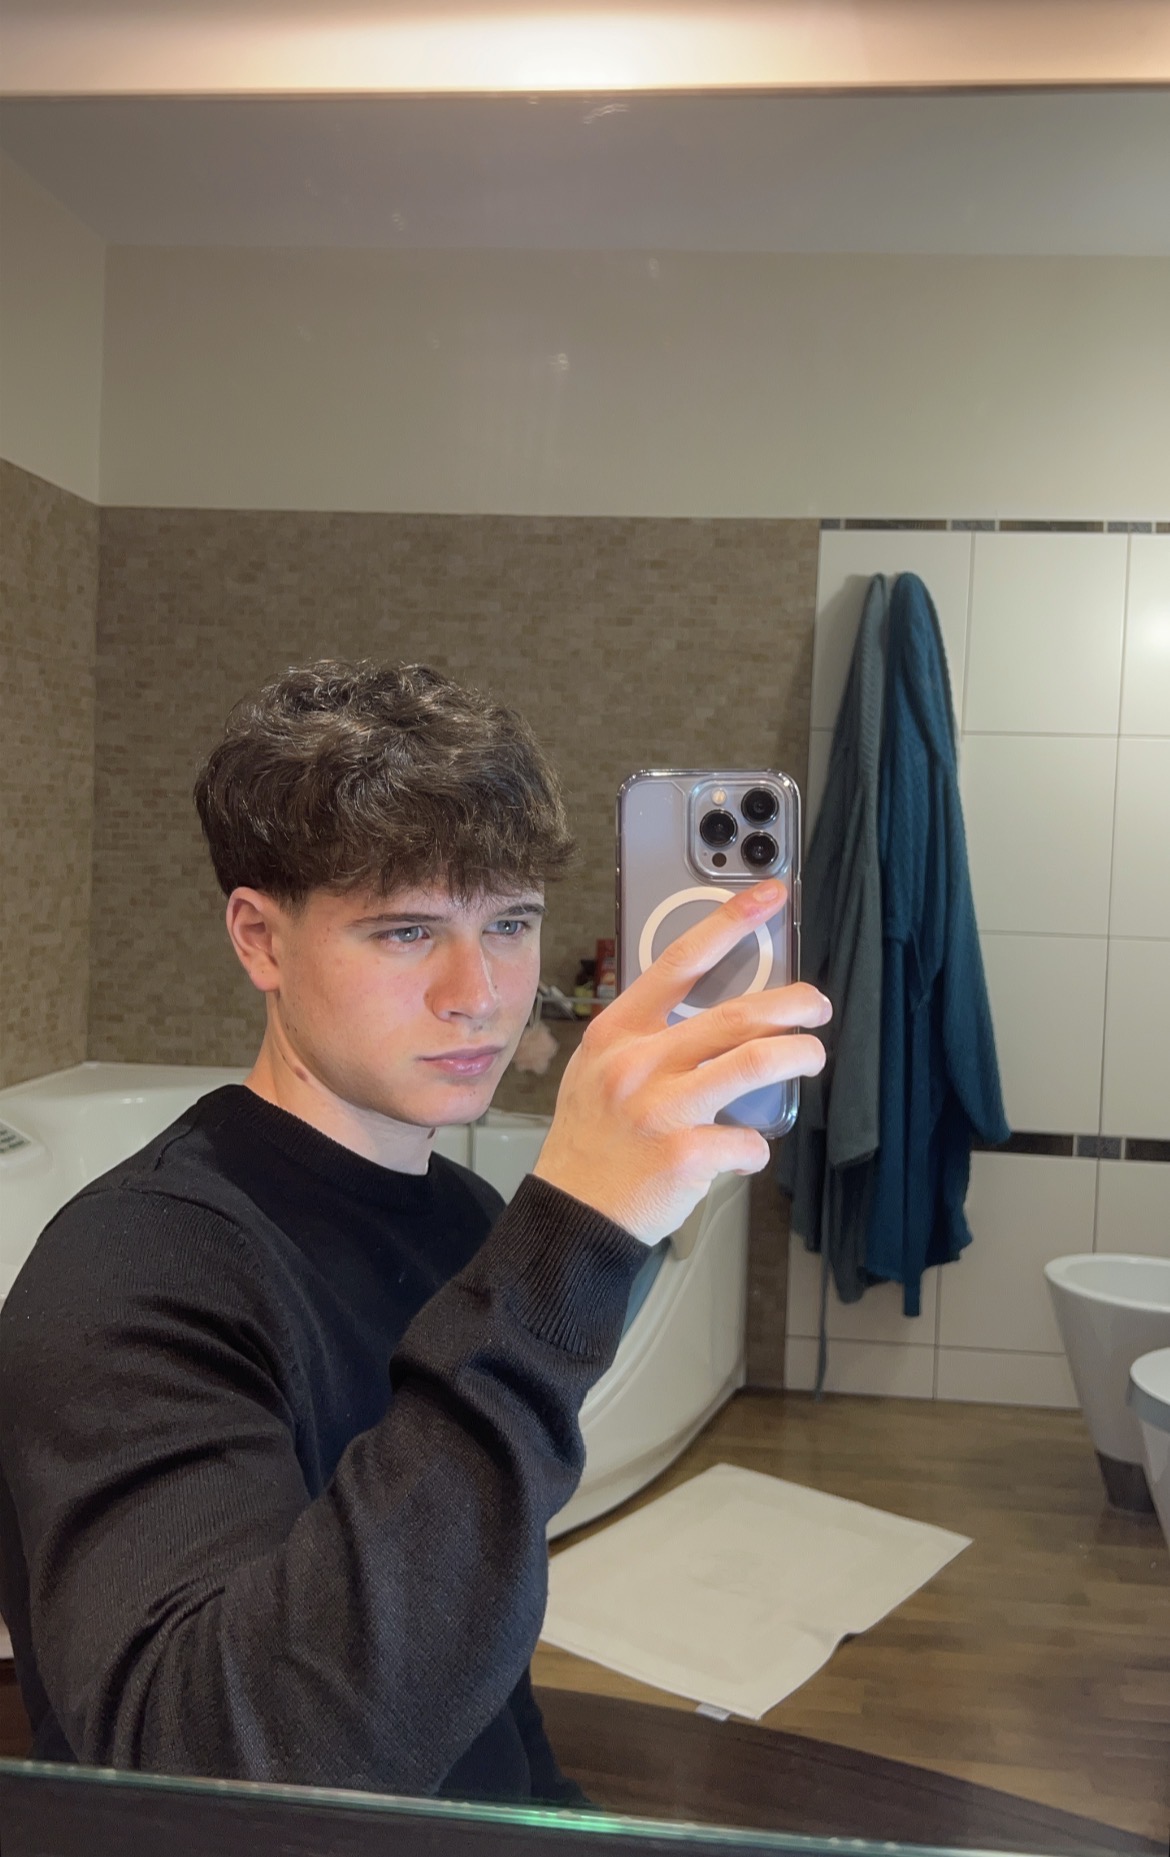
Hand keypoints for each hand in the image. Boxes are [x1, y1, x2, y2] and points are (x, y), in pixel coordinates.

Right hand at [533, 880, 830, 1242]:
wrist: (571, 1215)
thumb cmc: (592, 1142)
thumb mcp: (598, 1071)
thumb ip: (646, 1040)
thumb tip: (713, 1019)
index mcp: (618, 1033)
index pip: (680, 962)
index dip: (730, 923)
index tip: (768, 897)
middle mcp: (639, 1064)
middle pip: (734, 1015)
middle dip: (791, 1004)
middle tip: (816, 1006)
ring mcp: (661, 1109)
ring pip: (754, 1064)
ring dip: (797, 1056)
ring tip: (812, 1056)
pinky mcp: (685, 1155)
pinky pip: (747, 1141)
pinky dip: (756, 1147)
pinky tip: (744, 1152)